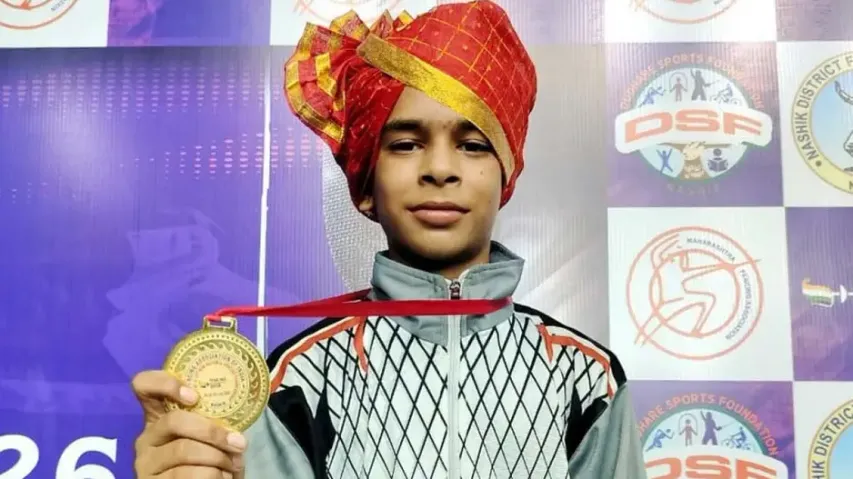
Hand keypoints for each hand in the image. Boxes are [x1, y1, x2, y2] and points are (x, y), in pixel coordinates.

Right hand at [132, 370, 246, 477]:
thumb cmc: (207, 459)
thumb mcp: (207, 437)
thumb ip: (213, 423)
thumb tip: (235, 428)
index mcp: (160, 417)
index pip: (144, 385)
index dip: (165, 384)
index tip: (194, 396)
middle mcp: (147, 436)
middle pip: (174, 420)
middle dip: (213, 431)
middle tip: (239, 443)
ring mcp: (145, 462)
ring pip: (183, 449)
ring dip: (217, 458)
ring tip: (233, 465)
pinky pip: (186, 474)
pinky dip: (213, 475)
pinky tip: (222, 477)